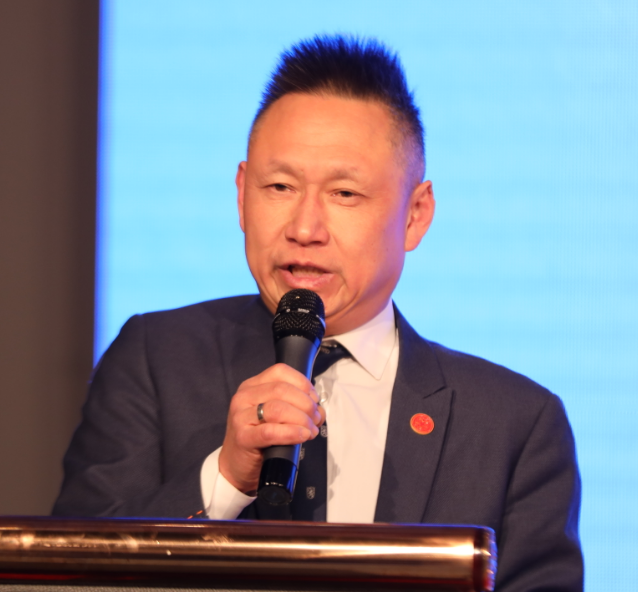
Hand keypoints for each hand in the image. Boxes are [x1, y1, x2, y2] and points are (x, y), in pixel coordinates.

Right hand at [218, 363, 324, 493]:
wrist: (236, 465)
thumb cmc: (260, 438)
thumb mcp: (276, 415)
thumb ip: (295, 406)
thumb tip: (319, 410)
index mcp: (252, 386)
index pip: (280, 371)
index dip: (302, 383)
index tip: (314, 399)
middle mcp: (244, 397)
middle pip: (281, 390)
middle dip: (305, 404)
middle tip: (315, 419)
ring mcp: (240, 416)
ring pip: (277, 408)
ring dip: (301, 419)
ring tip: (310, 430)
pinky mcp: (242, 437)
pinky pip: (270, 431)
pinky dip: (291, 433)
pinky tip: (302, 436)